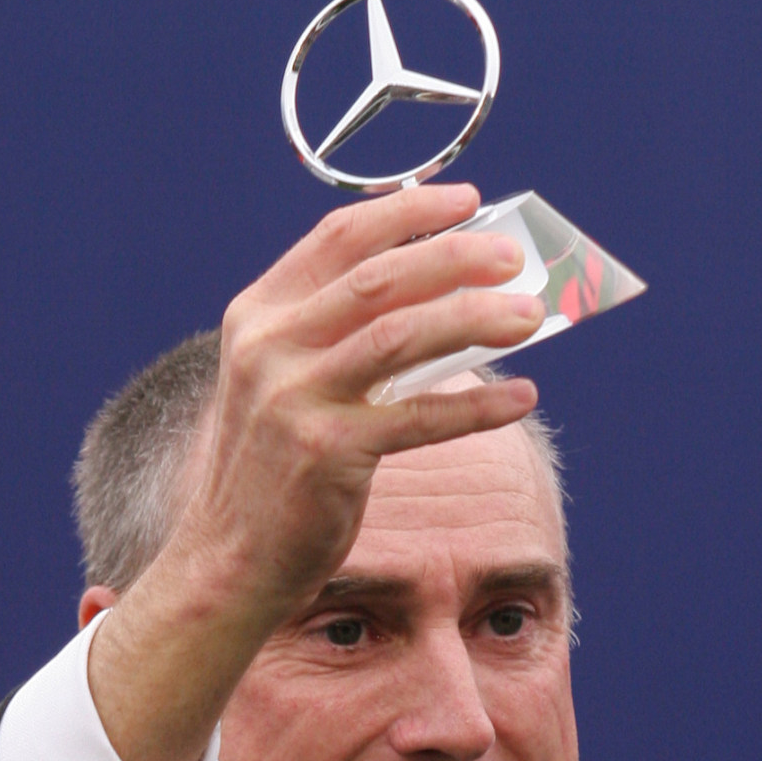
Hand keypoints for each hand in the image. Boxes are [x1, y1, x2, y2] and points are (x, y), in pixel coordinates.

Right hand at [88, 184, 544, 760]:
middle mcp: (270, 345)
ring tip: (531, 317)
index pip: (340, 236)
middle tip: (514, 255)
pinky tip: (523, 398)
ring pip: (404, 333)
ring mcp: (294, 397)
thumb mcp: (288, 386)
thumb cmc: (276, 473)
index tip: (465, 200)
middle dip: (455, 256)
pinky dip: (479, 405)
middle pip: (381, 275)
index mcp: (259, 315)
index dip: (408, 210)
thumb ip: (341, 338)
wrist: (229, 561)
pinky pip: (421, 417)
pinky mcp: (327, 453)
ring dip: (477, 319)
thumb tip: (445, 303)